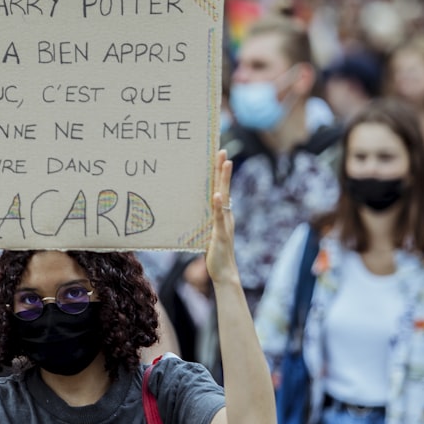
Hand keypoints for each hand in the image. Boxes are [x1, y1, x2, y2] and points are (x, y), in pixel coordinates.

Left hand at [205, 150, 238, 286]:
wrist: (224, 272)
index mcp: (222, 213)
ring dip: (224, 181)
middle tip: (223, 151)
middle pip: (224, 188)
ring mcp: (225, 223)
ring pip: (224, 197)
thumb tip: (196, 208)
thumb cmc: (214, 252)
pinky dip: (218, 206)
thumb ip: (205, 219)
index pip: (220, 189)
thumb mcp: (207, 231)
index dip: (220, 172)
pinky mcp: (221, 234)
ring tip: (225, 164)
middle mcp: (226, 215)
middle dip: (223, 169)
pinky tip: (216, 196)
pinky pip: (219, 218)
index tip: (219, 155)